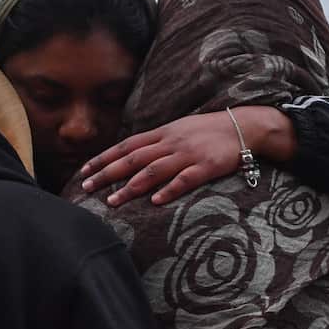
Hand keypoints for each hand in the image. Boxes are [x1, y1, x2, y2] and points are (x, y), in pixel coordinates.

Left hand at [79, 106, 295, 206]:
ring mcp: (189, 154)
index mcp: (163, 133)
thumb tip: (133, 155)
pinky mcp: (207, 166)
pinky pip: (185, 179)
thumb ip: (158, 142)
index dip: (104, 158)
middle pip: (133, 159)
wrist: (243, 126)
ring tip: (113, 201)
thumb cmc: (209, 131)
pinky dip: (169, 190)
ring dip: (131, 186)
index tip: (85, 171)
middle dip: (108, 174)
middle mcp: (172, 142)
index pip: (126, 145)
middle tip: (87, 188)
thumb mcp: (180, 130)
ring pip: (154, 170)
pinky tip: (156, 202)